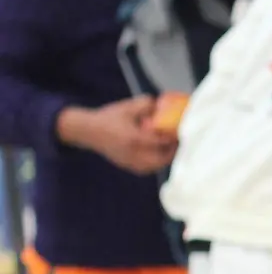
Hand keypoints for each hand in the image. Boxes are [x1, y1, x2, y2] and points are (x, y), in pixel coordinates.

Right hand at [56, 98, 177, 174]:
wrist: (87, 131)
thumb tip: (163, 104)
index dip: (174, 138)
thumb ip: (146, 104)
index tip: (182, 132)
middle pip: (160, 159)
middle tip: (178, 142)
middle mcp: (132, 153)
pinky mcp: (126, 166)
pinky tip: (160, 155)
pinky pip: (146, 169)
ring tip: (171, 148)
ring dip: (165, 158)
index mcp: (134, 138)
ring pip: (154, 166)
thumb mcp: (127, 107)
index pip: (160, 142)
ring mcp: (128, 161)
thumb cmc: (108, 117)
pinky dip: (155, 164)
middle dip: (172, 151)